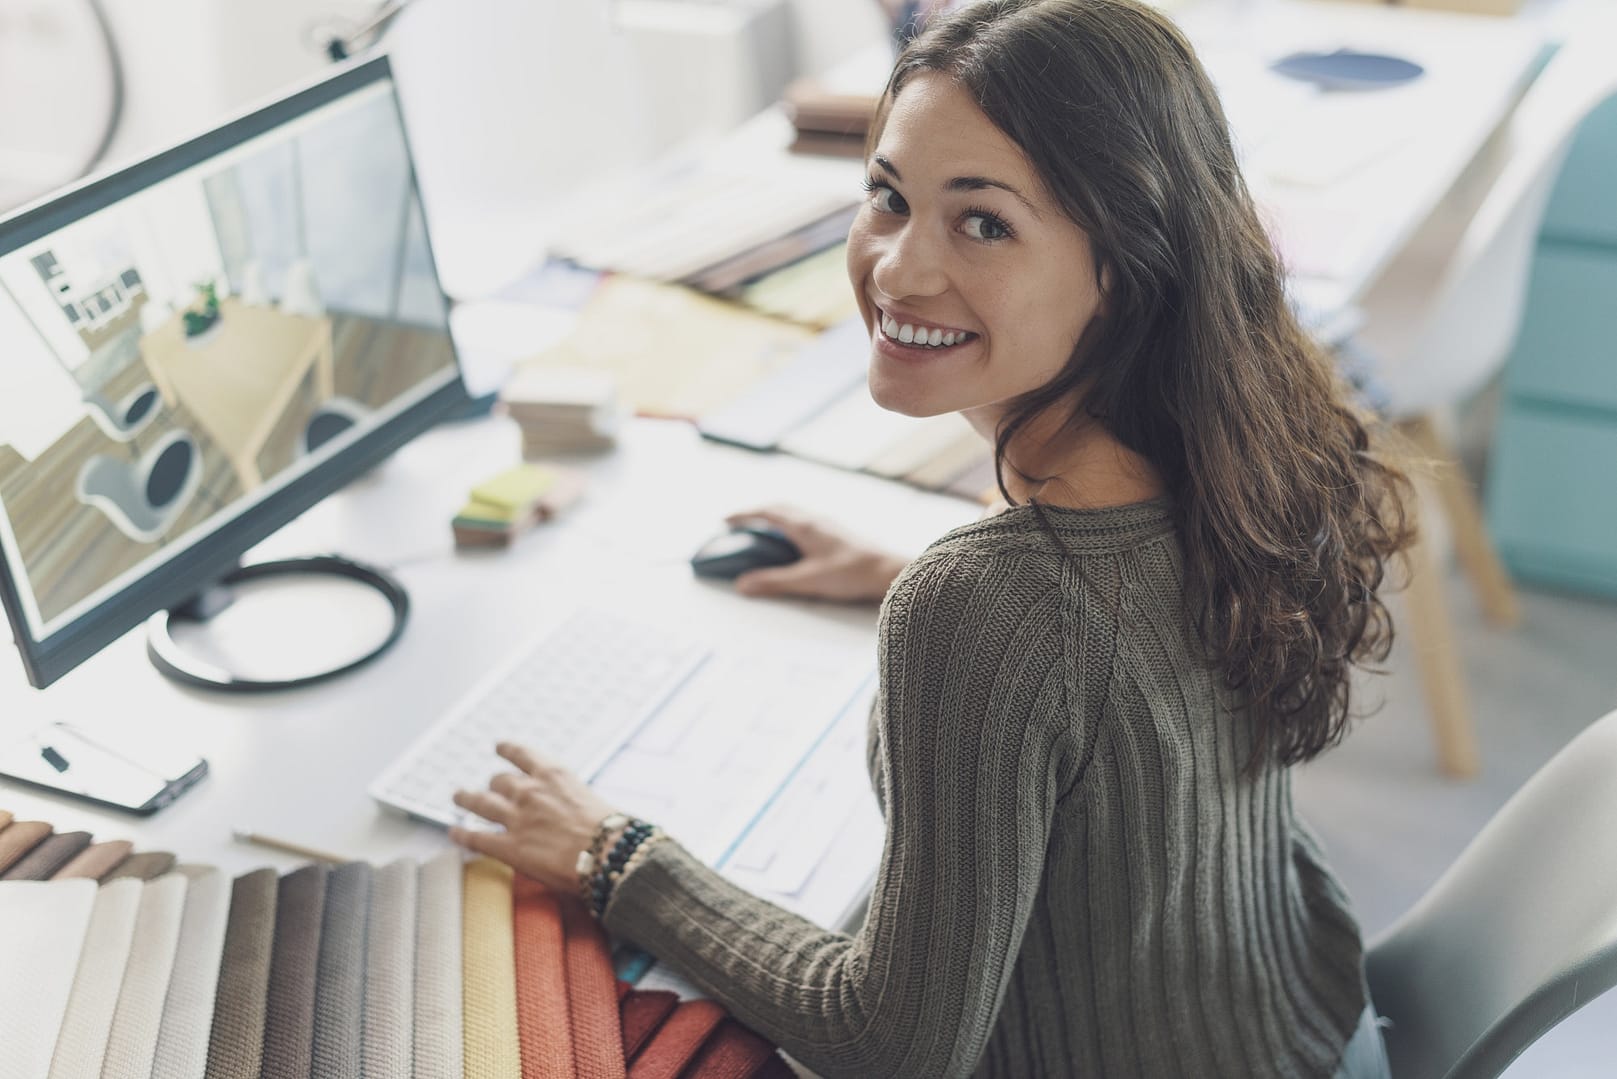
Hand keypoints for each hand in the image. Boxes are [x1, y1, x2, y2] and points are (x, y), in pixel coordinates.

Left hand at [449, 743, 617, 892]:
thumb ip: (570, 798)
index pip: (522, 754)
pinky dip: (462, 835)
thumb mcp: (590, 799)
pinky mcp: (509, 847)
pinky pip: (476, 838)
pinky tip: (455, 833)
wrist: (607, 851)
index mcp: (553, 775)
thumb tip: (569, 808)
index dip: (507, 749)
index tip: (499, 746)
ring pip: (480, 802)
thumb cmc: (610, 829)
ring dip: (466, 798)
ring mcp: (516, 818)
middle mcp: (530, 791)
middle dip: (493, 784)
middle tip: (488, 787)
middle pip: (499, 780)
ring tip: (459, 796)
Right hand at [725, 505, 908, 602]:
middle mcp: (816, 519)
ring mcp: (830, 524)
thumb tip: (742, 585)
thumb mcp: (807, 580)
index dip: (744, 514)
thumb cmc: (852, 573)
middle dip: (757, 513)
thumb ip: (774, 582)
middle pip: (780, 507)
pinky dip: (792, 526)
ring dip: (776, 517)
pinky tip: (796, 543)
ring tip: (764, 532)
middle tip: (740, 523)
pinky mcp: (840, 534)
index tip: (725, 519)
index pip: (767, 512)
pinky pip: (808, 522)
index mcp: (804, 525)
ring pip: (796, 513)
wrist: (888, 570)